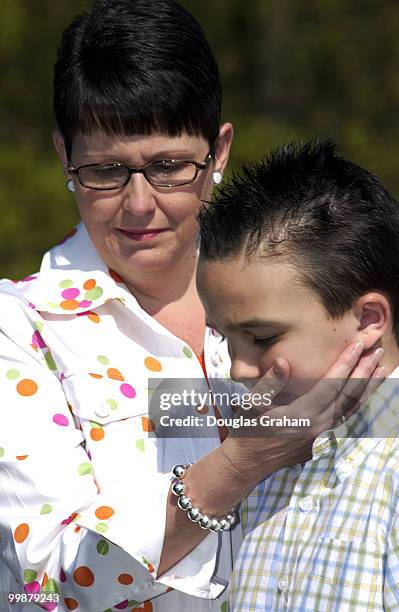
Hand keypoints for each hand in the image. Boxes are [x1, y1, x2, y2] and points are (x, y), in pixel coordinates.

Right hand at [221, 340, 384, 484]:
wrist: (248, 462)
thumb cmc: (248, 429)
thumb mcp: (252, 404)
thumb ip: (270, 382)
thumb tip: (284, 362)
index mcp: (302, 414)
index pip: (332, 384)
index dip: (346, 362)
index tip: (358, 344)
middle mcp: (318, 425)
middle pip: (348, 395)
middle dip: (365, 371)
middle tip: (377, 350)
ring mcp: (322, 433)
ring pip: (352, 407)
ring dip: (368, 387)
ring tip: (381, 369)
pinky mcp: (322, 437)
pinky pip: (346, 416)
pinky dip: (360, 401)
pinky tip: (365, 391)